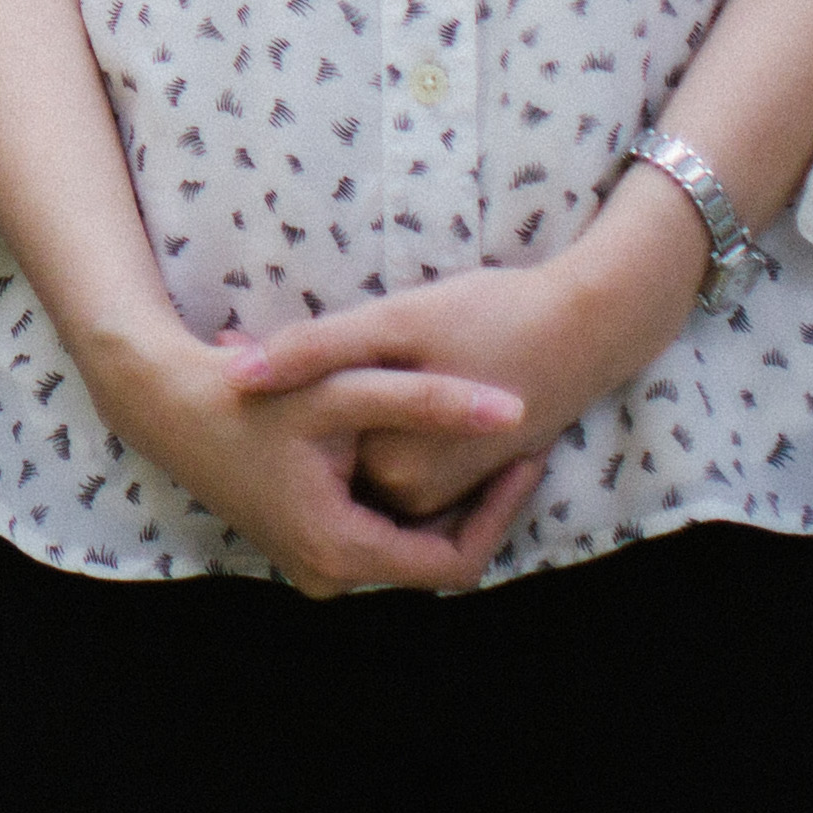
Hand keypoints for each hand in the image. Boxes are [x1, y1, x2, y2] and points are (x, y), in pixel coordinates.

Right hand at [65, 309, 538, 599]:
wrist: (165, 405)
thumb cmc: (250, 393)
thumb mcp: (343, 388)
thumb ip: (430, 401)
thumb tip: (516, 413)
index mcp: (340, 550)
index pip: (455, 562)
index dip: (499, 511)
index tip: (524, 455)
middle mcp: (327, 575)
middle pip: (432, 556)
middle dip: (475, 502)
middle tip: (509, 442)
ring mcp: (313, 566)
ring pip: (406, 545)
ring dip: (442, 499)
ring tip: (475, 438)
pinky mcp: (304, 547)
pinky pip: (377, 535)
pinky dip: (406, 498)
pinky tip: (421, 444)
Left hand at [233, 177, 707, 527]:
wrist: (587, 326)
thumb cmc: (493, 315)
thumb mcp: (394, 321)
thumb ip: (314, 351)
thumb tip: (232, 377)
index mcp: (394, 473)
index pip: (296, 445)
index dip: (258, 400)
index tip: (225, 352)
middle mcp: (416, 497)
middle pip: (324, 450)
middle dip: (285, 408)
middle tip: (240, 347)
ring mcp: (442, 488)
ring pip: (354, 446)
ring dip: (323, 409)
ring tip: (282, 355)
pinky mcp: (460, 468)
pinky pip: (390, 444)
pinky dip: (366, 411)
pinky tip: (349, 364)